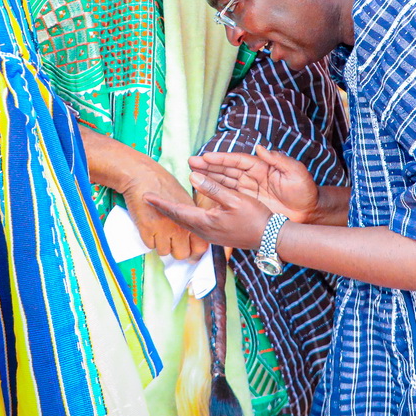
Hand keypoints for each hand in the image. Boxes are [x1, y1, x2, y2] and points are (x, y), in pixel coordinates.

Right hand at [122, 163, 208, 259]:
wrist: (143, 176)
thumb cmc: (164, 184)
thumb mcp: (185, 199)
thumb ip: (191, 217)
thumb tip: (193, 231)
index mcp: (192, 218)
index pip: (200, 247)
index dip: (195, 249)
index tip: (189, 246)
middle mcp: (180, 227)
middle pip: (182, 254)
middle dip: (177, 249)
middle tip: (172, 241)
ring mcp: (163, 230)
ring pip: (164, 252)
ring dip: (161, 244)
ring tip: (159, 231)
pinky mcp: (146, 230)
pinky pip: (150, 246)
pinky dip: (149, 239)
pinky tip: (150, 226)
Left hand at [145, 171, 273, 249]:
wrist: (269, 238)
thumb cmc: (255, 217)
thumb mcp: (235, 199)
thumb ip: (213, 188)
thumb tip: (192, 177)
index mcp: (205, 222)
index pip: (177, 211)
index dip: (161, 203)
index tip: (146, 196)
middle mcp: (204, 231)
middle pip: (178, 219)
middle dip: (163, 209)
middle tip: (149, 199)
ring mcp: (210, 236)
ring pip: (185, 224)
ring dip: (173, 214)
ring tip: (163, 205)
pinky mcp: (216, 236)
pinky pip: (194, 226)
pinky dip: (185, 218)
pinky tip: (185, 213)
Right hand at [188, 145, 319, 222]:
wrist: (310, 212)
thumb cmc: (305, 190)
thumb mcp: (296, 172)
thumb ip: (279, 159)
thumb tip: (261, 147)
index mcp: (262, 167)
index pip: (237, 161)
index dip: (221, 158)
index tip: (206, 156)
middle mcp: (253, 177)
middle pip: (227, 170)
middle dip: (209, 166)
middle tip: (191, 162)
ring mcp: (250, 191)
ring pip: (224, 183)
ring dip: (208, 178)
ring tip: (191, 174)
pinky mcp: (249, 204)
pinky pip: (229, 198)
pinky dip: (216, 194)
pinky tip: (204, 194)